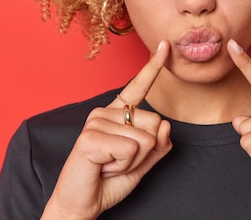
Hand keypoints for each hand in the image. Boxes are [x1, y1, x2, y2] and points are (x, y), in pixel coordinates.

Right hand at [41, 41, 172, 219]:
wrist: (82, 204)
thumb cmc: (108, 181)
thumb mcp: (141, 162)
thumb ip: (158, 145)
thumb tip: (167, 125)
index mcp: (116, 114)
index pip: (138, 87)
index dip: (153, 67)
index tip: (165, 46)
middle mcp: (104, 112)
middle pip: (154, 122)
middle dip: (144, 151)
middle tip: (118, 162)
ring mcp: (96, 122)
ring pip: (145, 138)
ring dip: (133, 161)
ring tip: (110, 165)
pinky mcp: (90, 137)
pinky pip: (131, 149)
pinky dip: (124, 165)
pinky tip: (104, 167)